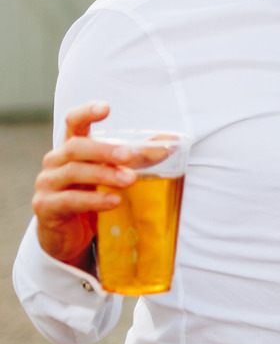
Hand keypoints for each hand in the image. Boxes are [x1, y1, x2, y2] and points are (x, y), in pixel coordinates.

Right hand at [32, 105, 164, 271]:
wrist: (69, 236)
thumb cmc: (90, 196)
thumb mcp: (110, 173)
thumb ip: (136, 158)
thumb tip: (169, 144)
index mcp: (71, 147)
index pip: (73, 122)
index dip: (87, 112)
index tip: (106, 107)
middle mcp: (55, 161)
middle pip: (76, 147)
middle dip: (104, 149)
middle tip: (129, 155)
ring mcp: (47, 184)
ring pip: (74, 173)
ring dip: (104, 175)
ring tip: (129, 180)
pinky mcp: (46, 207)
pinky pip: (69, 200)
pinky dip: (94, 200)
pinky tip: (113, 201)